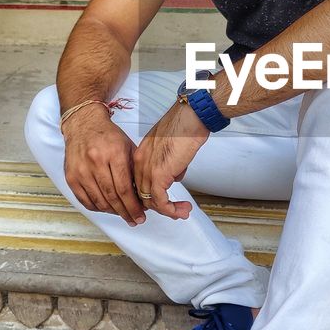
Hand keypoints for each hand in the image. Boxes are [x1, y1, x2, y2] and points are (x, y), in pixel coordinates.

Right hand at [62, 110, 146, 225]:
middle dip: (125, 212)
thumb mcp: (128, 147)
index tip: (140, 215)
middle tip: (134, 220)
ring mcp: (81, 170)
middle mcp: (95, 162)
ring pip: (99, 201)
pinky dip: (98, 208)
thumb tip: (143, 195)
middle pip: (112, 197)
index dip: (133, 206)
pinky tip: (107, 208)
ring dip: (113, 212)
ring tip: (123, 214)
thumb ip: (135, 170)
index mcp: (113, 154)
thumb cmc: (108, 136)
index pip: (124, 188)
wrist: (83, 125)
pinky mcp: (71, 177)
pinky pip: (85, 200)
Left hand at [132, 100, 208, 220]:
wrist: (191, 117)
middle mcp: (140, 162)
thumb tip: (175, 176)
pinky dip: (170, 210)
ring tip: (182, 212)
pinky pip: (160, 201)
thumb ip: (170, 163)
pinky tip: (181, 210)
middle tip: (176, 211)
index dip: (151, 195)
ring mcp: (148, 169)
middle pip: (142, 194)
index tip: (164, 203)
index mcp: (141, 154)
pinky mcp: (159, 175)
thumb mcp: (171, 148)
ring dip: (167, 211)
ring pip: (149, 200)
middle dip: (159, 206)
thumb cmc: (185, 125)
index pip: (139, 182)